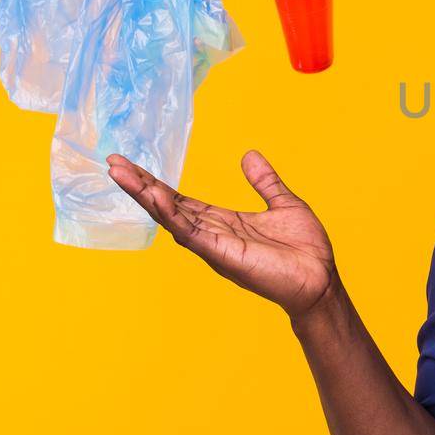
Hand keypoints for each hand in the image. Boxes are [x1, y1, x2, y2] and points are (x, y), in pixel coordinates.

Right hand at [107, 151, 336, 317]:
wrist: (322, 280)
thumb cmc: (304, 249)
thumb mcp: (283, 204)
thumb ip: (264, 181)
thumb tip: (249, 155)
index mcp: (222, 222)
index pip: (180, 200)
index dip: (156, 183)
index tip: (131, 164)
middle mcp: (212, 234)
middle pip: (168, 207)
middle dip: (140, 186)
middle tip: (113, 163)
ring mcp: (214, 246)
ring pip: (172, 218)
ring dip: (147, 196)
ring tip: (122, 174)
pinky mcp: (224, 256)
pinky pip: (192, 234)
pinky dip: (172, 216)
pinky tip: (155, 197)